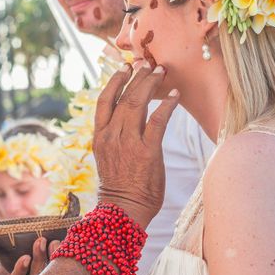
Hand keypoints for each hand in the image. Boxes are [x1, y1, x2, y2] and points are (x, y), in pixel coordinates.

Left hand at [0, 237, 59, 274]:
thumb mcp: (3, 270)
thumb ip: (13, 259)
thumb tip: (24, 238)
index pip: (45, 272)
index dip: (52, 257)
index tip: (56, 241)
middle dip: (50, 257)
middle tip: (53, 240)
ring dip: (38, 259)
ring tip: (40, 242)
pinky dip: (20, 270)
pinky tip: (25, 258)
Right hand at [93, 61, 179, 228]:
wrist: (122, 210)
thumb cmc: (119, 183)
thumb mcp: (108, 155)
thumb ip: (115, 134)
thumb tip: (129, 116)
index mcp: (100, 135)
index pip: (104, 100)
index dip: (115, 81)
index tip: (125, 68)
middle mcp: (111, 135)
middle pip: (124, 97)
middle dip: (137, 77)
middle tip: (148, 64)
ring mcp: (128, 142)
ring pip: (138, 103)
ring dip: (150, 84)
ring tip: (160, 71)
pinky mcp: (147, 151)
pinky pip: (158, 121)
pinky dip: (167, 105)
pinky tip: (174, 94)